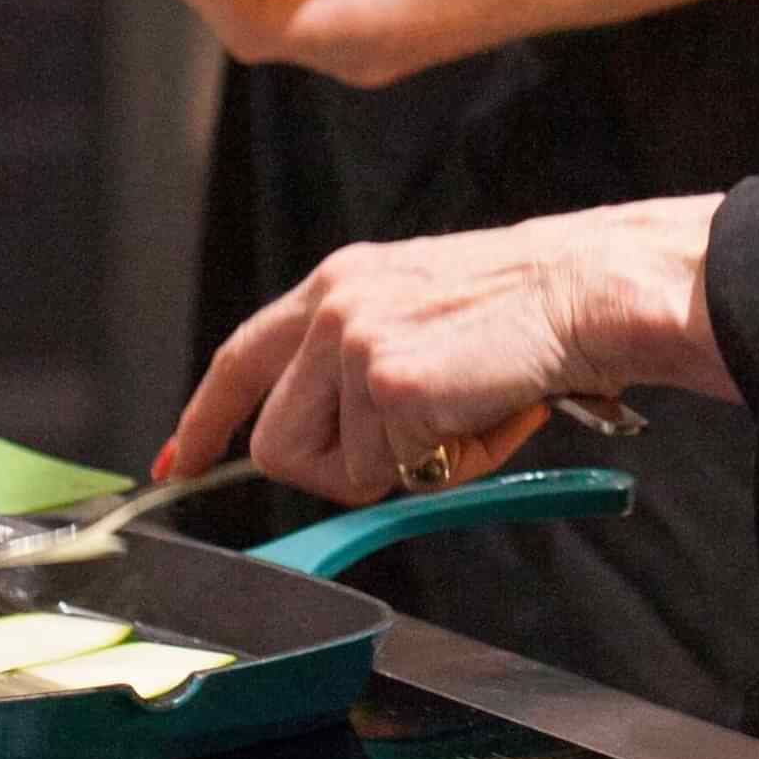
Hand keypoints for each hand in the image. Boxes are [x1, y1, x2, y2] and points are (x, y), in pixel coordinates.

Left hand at [164, 198, 724, 505]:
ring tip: (460, 417)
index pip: (242, 357)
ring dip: (394, 469)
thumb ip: (359, 365)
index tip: (179, 463)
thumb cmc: (521, 314)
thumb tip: (335, 453)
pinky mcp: (385, 383)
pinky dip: (439, 468)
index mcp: (337, 283)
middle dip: (337, 470)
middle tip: (414, 448)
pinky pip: (387, 476)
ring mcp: (352, 343)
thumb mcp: (415, 316)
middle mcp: (331, 306)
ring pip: (331, 470)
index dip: (206, 419)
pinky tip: (481, 417)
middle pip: (275, 442)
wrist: (579, 290)